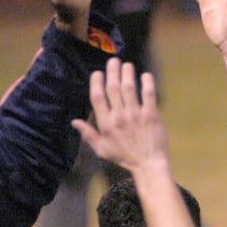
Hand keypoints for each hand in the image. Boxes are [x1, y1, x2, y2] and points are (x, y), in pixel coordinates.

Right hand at [72, 58, 169, 179]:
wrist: (148, 165)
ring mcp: (135, 115)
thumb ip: (88, 134)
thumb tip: (74, 122)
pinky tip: (146, 75)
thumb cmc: (125, 158)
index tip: (98, 72)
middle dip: (112, 71)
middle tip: (114, 60)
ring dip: (127, 73)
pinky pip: (149, 95)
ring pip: (129, 88)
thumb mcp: (102, 149)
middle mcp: (119, 116)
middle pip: (113, 88)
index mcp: (105, 123)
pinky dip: (147, 83)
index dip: (96, 82)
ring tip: (127, 64)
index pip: (97, 97)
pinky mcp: (152, 115)